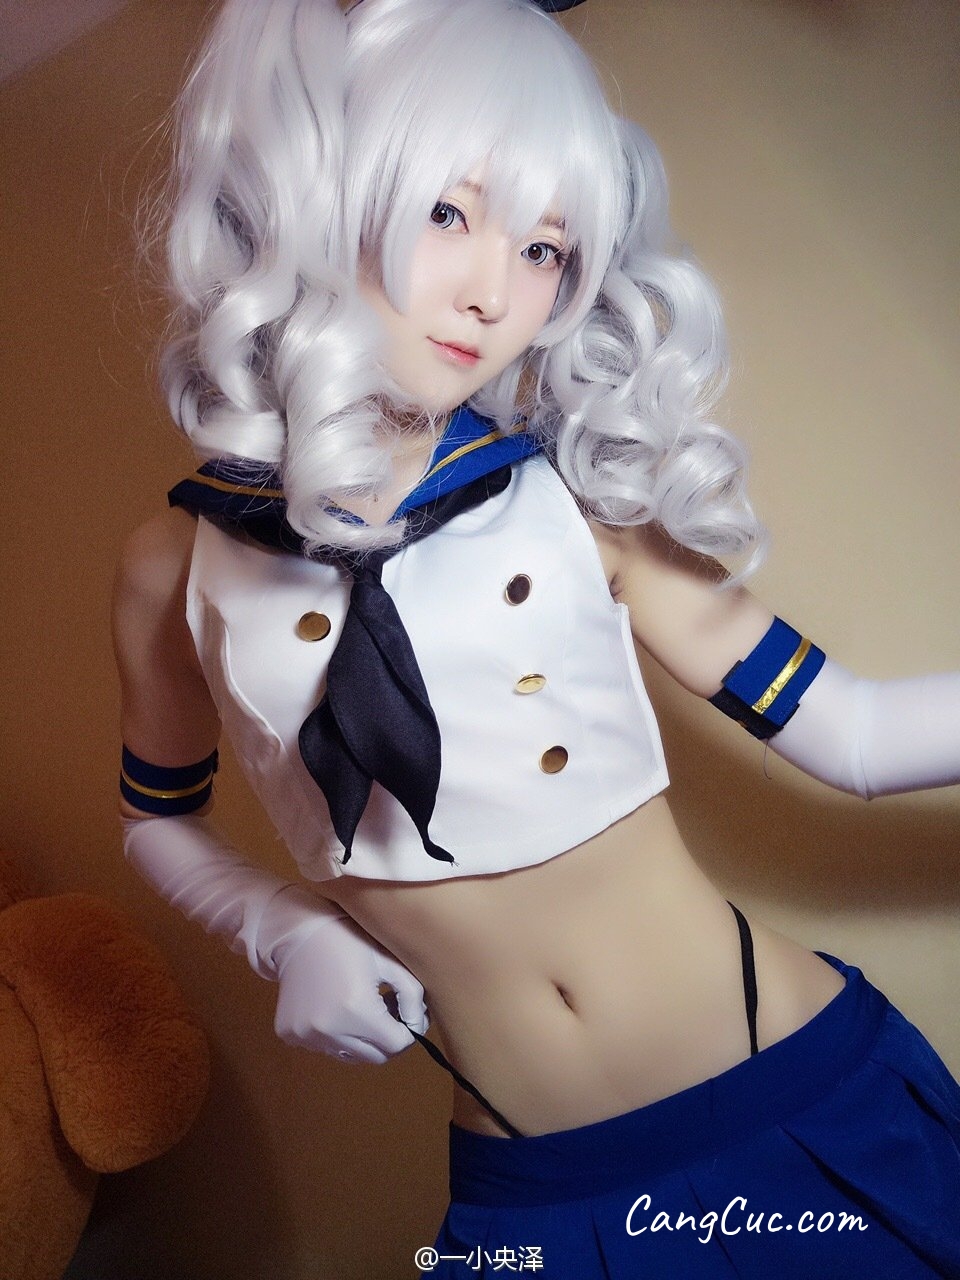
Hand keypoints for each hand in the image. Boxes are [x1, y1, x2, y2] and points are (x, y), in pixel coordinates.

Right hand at [273, 908, 428, 1063]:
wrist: (299, 932)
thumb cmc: (350, 941)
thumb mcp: (390, 962)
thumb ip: (413, 996)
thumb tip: (418, 1027)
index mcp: (357, 1011)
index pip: (397, 1045)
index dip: (407, 1031)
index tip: (403, 1012)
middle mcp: (329, 1031)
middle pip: (376, 1057)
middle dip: (387, 1037)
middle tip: (385, 1008)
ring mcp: (307, 1036)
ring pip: (350, 1055)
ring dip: (362, 1039)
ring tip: (360, 1007)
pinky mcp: (291, 1035)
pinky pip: (325, 1048)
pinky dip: (336, 1035)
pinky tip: (334, 1007)